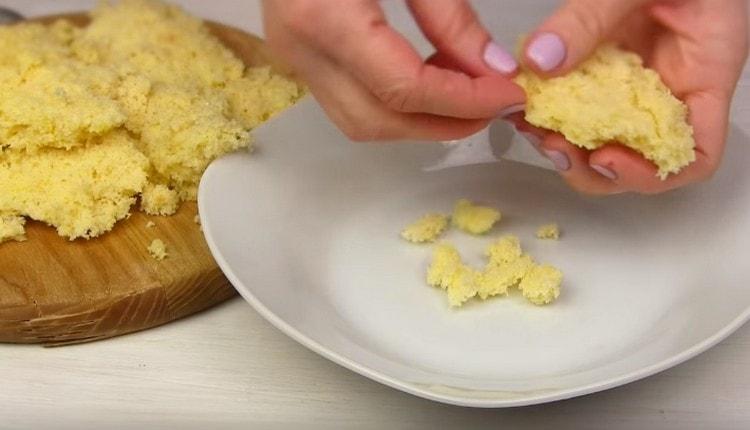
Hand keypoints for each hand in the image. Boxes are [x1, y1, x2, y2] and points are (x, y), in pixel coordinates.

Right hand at [261, 0, 525, 140]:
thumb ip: (450, 15)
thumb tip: (493, 69)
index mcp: (323, 15)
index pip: (403, 88)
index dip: (462, 101)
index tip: (508, 94)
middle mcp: (300, 49)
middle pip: (379, 120)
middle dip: (443, 122)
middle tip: (494, 102)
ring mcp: (293, 57)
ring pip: (360, 121)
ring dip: (418, 117)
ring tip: (465, 86)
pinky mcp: (296, 55)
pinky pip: (350, 100)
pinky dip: (395, 101)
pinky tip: (430, 72)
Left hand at [512, 0, 748, 194]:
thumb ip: (593, 15)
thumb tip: (540, 61)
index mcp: (704, 74)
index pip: (692, 155)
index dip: (650, 173)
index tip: (604, 158)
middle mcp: (671, 87)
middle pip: (639, 159)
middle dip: (592, 165)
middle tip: (550, 143)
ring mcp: (637, 79)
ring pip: (606, 136)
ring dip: (567, 143)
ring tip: (532, 126)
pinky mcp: (608, 65)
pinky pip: (582, 101)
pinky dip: (555, 109)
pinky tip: (528, 101)